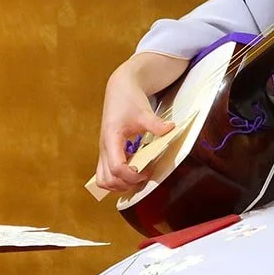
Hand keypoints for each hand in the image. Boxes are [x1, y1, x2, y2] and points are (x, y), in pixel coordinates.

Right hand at [95, 55, 182, 193]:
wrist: (119, 89)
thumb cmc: (129, 99)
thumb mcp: (144, 111)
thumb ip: (156, 124)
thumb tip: (171, 129)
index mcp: (111, 139)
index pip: (116, 167)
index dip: (132, 175)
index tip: (147, 170)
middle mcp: (104, 148)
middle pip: (107, 180)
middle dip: (126, 184)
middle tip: (144, 175)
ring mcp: (103, 151)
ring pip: (103, 180)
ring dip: (119, 185)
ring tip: (137, 176)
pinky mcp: (107, 152)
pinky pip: (105, 174)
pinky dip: (117, 179)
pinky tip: (133, 171)